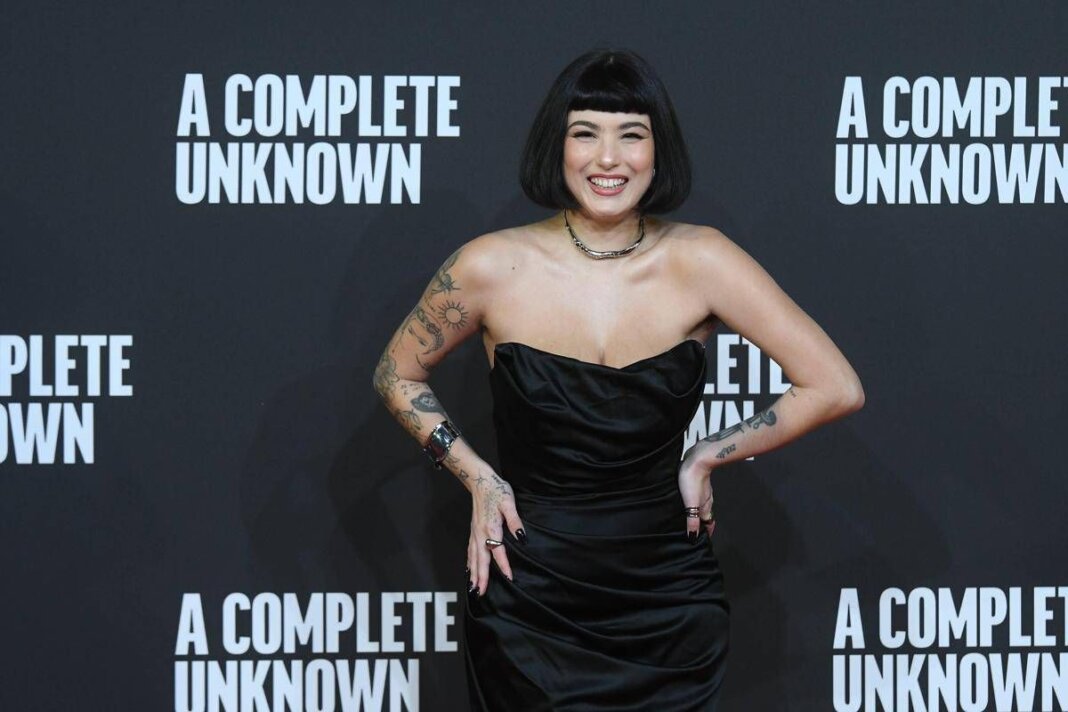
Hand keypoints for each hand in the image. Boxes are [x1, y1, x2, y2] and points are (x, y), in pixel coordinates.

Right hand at [467, 470, 525, 596]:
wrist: (480, 481)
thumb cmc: (496, 490)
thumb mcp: (509, 502)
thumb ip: (515, 521)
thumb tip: (522, 537)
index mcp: (491, 527)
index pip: (498, 550)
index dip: (504, 565)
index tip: (509, 577)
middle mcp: (480, 533)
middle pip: (480, 559)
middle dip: (481, 577)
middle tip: (480, 593)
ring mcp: (475, 532)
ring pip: (473, 557)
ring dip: (473, 573)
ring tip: (473, 588)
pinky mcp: (473, 530)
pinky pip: (470, 551)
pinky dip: (469, 562)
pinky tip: (469, 570)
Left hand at [678, 442, 715, 542]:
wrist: (698, 459)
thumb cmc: (693, 481)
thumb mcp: (691, 503)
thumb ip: (692, 520)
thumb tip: (693, 537)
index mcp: (706, 507)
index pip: (708, 524)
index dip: (706, 532)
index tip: (701, 540)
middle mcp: (707, 501)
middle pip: (705, 516)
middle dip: (701, 524)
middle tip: (693, 531)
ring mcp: (703, 491)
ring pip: (702, 506)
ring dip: (697, 514)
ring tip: (689, 519)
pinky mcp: (698, 483)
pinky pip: (698, 497)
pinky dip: (694, 503)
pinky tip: (686, 502)